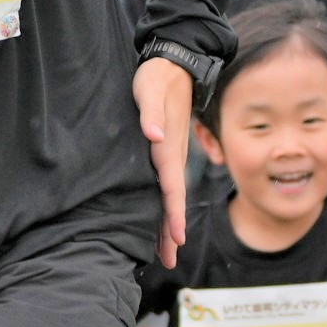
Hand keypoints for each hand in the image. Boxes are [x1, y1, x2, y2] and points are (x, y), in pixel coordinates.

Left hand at [131, 58, 194, 260]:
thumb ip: (150, 111)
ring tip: (164, 253)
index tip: (176, 237)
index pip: (172, 186)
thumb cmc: (157, 77)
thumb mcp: (150, 89)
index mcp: (168, 146)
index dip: (173, 212)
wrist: (172, 65)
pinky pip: (163, 185)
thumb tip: (153, 135)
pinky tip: (155, 219)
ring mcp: (169, 156)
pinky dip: (161, 206)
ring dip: (166, 224)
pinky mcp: (163, 152)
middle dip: (170, 231)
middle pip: (172, 200)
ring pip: (169, 196)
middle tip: (168, 261)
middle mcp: (170, 155)